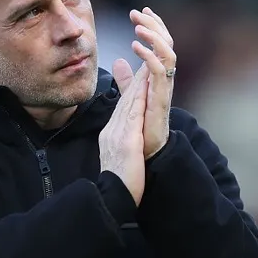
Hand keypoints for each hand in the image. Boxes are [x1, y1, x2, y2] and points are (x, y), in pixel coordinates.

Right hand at [98, 59, 148, 204]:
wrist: (112, 198)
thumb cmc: (118, 184)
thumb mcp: (119, 160)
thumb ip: (122, 146)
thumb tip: (126, 141)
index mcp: (110, 136)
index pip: (122, 109)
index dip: (131, 90)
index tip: (140, 74)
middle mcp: (111, 132)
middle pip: (124, 101)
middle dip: (135, 80)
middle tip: (145, 59)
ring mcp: (117, 135)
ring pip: (128, 103)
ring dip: (138, 83)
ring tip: (146, 65)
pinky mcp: (126, 141)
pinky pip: (132, 115)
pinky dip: (138, 98)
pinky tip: (145, 86)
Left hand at [129, 7, 175, 158]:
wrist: (146, 150)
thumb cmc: (142, 125)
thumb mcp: (131, 95)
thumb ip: (126, 79)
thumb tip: (118, 61)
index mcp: (158, 74)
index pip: (160, 43)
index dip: (153, 25)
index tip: (140, 11)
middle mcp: (165, 78)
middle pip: (166, 43)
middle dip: (153, 25)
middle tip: (137, 13)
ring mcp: (164, 87)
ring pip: (168, 54)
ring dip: (154, 37)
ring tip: (138, 28)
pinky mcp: (161, 98)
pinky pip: (160, 72)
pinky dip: (149, 56)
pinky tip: (136, 47)